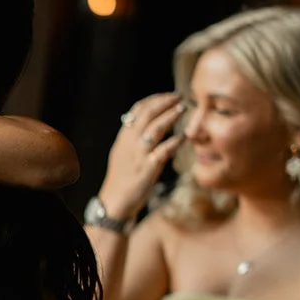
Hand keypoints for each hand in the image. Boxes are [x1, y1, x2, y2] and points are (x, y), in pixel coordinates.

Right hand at [100, 92, 184, 220]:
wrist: (115, 203)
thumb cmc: (122, 180)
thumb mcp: (124, 155)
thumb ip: (135, 139)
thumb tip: (150, 124)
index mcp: (123, 138)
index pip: (137, 110)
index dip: (154, 100)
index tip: (169, 96)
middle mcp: (129, 144)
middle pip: (146, 115)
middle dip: (164, 103)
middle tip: (180, 97)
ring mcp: (138, 156)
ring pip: (154, 130)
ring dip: (170, 117)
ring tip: (183, 109)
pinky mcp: (147, 170)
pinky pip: (162, 152)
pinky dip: (174, 142)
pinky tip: (184, 137)